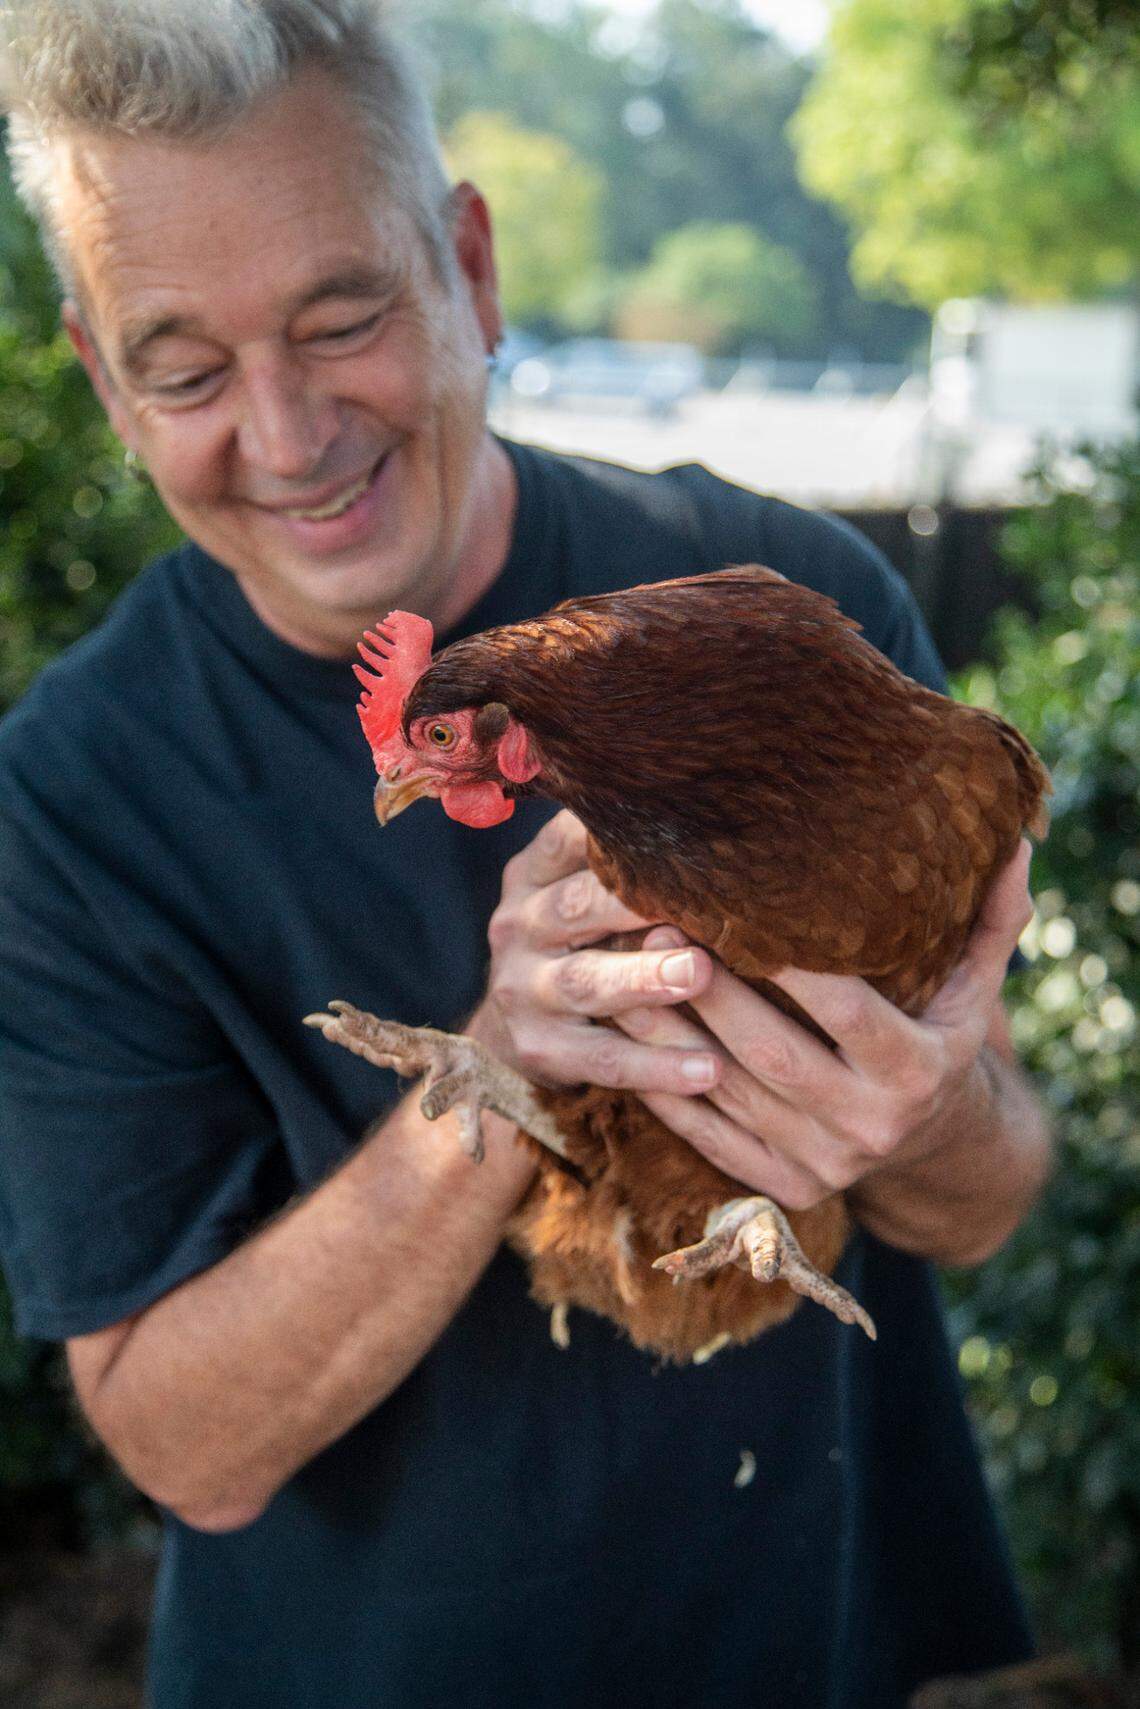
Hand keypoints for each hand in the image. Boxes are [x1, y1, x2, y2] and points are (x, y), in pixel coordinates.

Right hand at [485, 810, 720, 1095]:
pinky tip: (707, 1070)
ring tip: (698, 974)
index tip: (678, 827)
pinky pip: (604, 1058)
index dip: (615, 833)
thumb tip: (714, 821)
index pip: (568, 840)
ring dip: (645, 979)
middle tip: (700, 903)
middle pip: (578, 907)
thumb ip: (621, 868)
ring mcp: (523, 989)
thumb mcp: (577, 896)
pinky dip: (657, 1065)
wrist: (504, 1033)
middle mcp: (519, 925)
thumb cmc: (576, 945)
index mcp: (533, 875)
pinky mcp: (541, 1049)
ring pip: (588, 982)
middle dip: (637, 905)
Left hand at [614, 841, 1034, 1208]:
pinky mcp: (784, 1188)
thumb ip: (987, 922)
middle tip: (661, 931)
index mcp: (916, 1071)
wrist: (934, 1148)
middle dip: (711, 993)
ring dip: (669, 1034)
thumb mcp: (971, 990)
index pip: (850, 1013)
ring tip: (623, 973)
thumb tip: (1017, 844)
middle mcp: (869, 1125)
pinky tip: (630, 1038)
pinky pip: (710, 1138)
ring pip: (729, 1094)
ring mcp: (822, 1163)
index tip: (744, 911)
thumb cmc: (941, 1041)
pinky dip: (665, 1090)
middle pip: (773, 1054)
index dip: (798, 968)